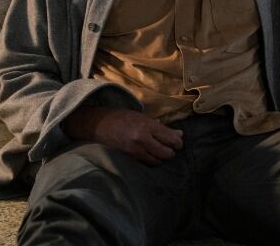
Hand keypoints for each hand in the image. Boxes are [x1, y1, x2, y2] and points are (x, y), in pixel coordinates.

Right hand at [62, 106, 183, 164]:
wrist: (100, 124)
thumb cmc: (123, 118)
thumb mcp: (143, 117)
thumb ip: (160, 127)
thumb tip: (179, 134)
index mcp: (148, 125)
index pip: (171, 139)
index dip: (178, 142)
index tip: (178, 142)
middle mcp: (143, 139)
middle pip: (167, 152)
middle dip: (171, 151)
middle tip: (169, 147)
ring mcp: (136, 150)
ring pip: (158, 160)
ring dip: (161, 157)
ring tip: (158, 150)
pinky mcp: (130, 158)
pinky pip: (148, 163)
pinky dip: (152, 160)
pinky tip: (149, 154)